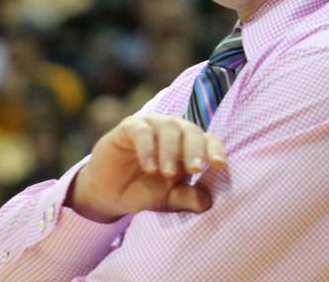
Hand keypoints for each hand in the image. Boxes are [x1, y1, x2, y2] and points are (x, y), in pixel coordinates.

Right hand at [67, 114, 226, 221]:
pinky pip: (142, 131)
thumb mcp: (167, 199)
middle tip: (194, 170)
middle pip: (191, 131)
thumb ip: (186, 198)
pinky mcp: (130, 127)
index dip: (215, 150)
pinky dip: (148, 148)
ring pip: (169, 127)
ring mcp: (153, 126)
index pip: (209, 141)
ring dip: (171, 150)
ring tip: (166, 173)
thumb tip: (207, 202)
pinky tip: (149, 167)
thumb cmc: (144, 191)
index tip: (219, 165)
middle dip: (195, 150)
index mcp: (189, 146)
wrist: (109, 194)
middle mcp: (174, 131)